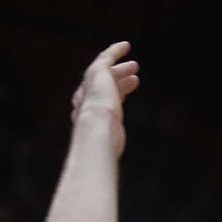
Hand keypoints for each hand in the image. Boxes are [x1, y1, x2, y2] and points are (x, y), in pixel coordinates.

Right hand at [69, 41, 140, 155]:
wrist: (96, 128)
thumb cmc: (101, 144)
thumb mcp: (104, 150)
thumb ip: (103, 154)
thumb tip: (102, 175)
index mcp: (86, 115)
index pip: (100, 102)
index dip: (114, 97)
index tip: (125, 94)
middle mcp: (85, 98)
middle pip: (104, 87)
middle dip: (119, 82)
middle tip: (134, 79)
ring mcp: (91, 84)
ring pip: (107, 73)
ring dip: (121, 70)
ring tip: (136, 67)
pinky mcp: (97, 71)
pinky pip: (107, 57)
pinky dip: (115, 50)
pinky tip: (126, 45)